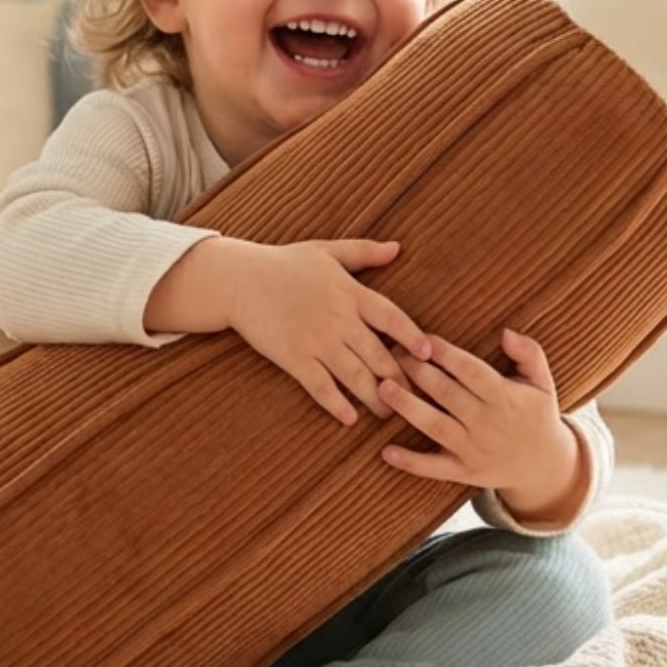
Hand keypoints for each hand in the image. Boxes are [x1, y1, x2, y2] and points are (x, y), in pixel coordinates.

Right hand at [225, 237, 433, 425]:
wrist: (238, 280)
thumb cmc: (283, 263)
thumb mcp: (326, 251)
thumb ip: (363, 252)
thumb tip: (397, 247)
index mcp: (350, 292)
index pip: (392, 317)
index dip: (412, 336)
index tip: (428, 354)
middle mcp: (338, 319)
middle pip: (379, 355)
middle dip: (399, 380)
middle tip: (416, 399)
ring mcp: (315, 341)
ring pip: (355, 376)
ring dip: (375, 399)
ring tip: (388, 414)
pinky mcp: (293, 358)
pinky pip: (320, 387)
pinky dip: (336, 404)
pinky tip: (349, 419)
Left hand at [378, 326, 578, 505]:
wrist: (544, 466)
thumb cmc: (537, 415)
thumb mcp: (542, 382)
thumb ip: (529, 354)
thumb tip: (506, 333)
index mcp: (505, 397)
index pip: (471, 371)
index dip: (446, 354)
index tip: (423, 338)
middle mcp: (487, 423)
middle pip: (447, 394)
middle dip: (419, 372)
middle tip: (392, 352)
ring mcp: (473, 450)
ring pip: (436, 426)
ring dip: (408, 407)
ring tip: (383, 388)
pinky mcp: (463, 472)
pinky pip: (434, 468)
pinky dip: (410, 462)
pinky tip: (386, 451)